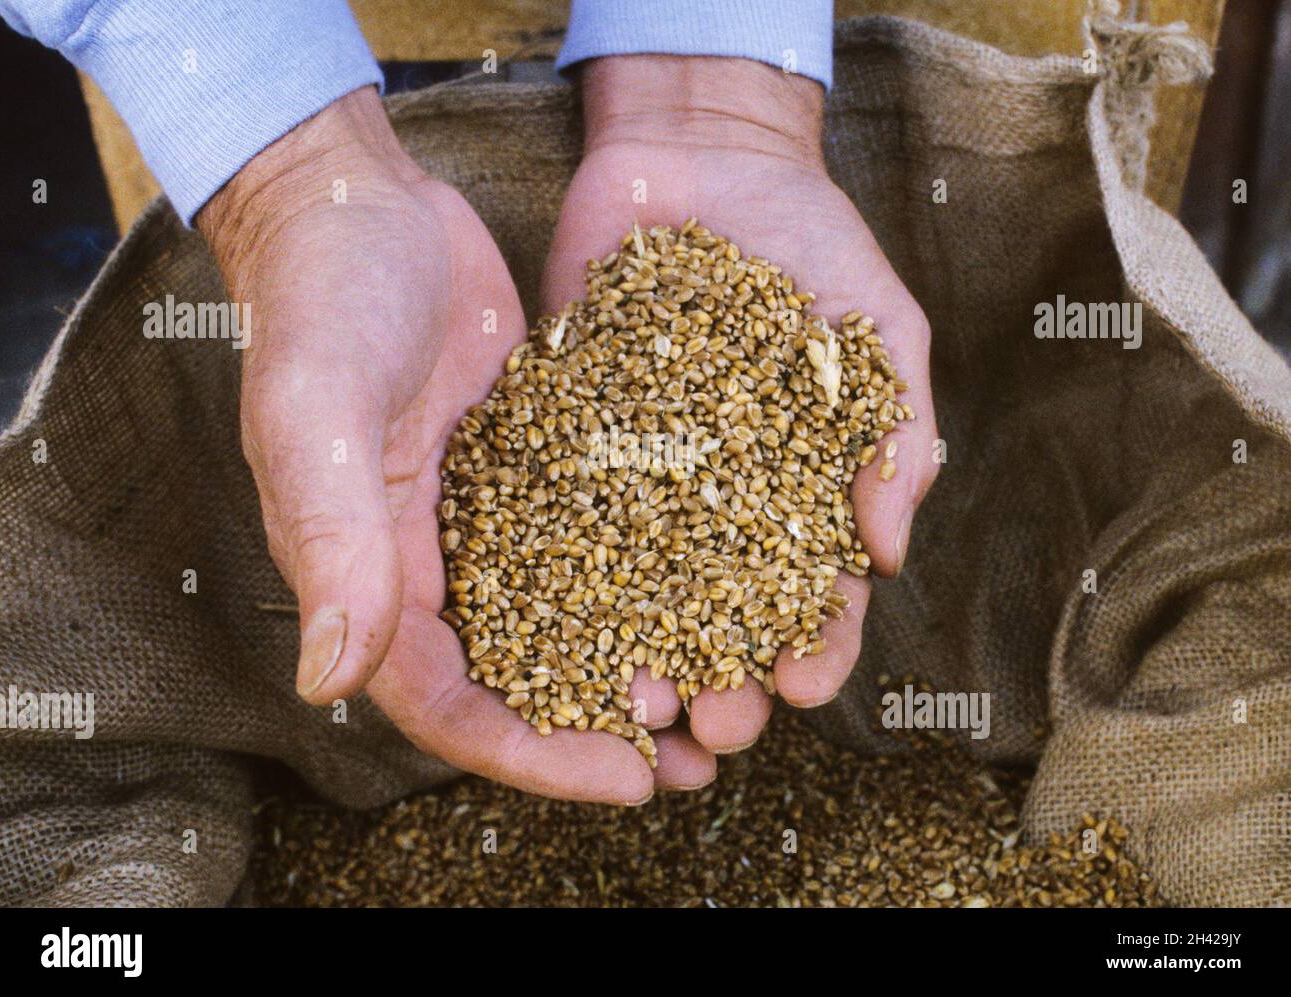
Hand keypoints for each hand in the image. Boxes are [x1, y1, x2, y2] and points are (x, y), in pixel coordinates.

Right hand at [200, 87, 714, 801]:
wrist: (362, 200)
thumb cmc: (320, 297)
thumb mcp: (317, 412)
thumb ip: (332, 539)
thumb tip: (330, 681)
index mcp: (373, 570)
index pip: (448, 702)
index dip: (533, 754)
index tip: (631, 780)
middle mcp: (433, 557)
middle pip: (520, 675)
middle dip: (605, 729)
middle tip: (701, 761)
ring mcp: (488, 509)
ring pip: (570, 613)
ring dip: (642, 657)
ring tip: (729, 691)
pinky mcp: (534, 458)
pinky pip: (597, 532)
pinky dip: (652, 566)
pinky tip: (722, 581)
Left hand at [543, 56, 939, 753]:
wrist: (704, 156)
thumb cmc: (812, 244)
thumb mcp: (877, 331)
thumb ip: (892, 433)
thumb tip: (892, 552)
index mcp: (798, 493)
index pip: (817, 593)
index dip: (817, 646)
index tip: (804, 682)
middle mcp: (714, 502)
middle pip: (723, 615)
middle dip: (723, 676)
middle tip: (714, 724)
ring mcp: (638, 475)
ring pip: (638, 587)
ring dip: (640, 655)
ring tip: (635, 704)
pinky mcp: (568, 435)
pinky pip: (561, 509)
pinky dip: (559, 569)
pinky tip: (553, 625)